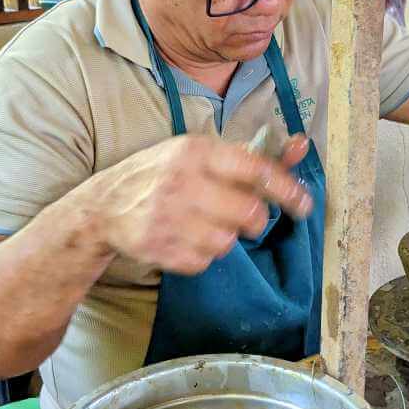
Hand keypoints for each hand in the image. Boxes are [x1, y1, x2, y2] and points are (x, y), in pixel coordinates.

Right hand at [82, 134, 312, 274]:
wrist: (104, 206)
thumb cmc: (162, 174)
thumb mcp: (199, 153)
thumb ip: (251, 155)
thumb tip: (302, 146)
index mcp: (196, 152)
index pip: (255, 170)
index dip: (287, 189)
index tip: (304, 204)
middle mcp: (182, 182)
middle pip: (249, 214)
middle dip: (254, 220)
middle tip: (243, 216)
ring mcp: (169, 218)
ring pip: (228, 242)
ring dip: (224, 237)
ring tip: (202, 223)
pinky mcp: (160, 249)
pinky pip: (204, 262)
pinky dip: (201, 254)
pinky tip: (184, 237)